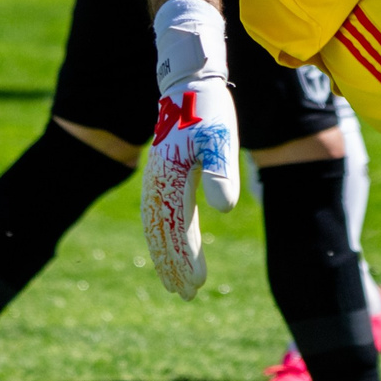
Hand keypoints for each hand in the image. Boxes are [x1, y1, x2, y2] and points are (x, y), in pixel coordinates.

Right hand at [140, 77, 239, 298]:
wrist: (190, 85)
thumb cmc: (210, 111)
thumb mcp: (221, 139)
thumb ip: (221, 173)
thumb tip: (224, 209)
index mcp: (169, 176)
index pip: (175, 227)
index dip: (186, 257)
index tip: (196, 283)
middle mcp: (156, 182)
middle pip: (160, 233)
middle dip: (172, 266)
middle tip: (186, 295)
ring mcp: (155, 180)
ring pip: (155, 227)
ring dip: (165, 257)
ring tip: (177, 285)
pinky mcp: (161, 176)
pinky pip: (158, 215)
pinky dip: (164, 238)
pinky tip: (177, 252)